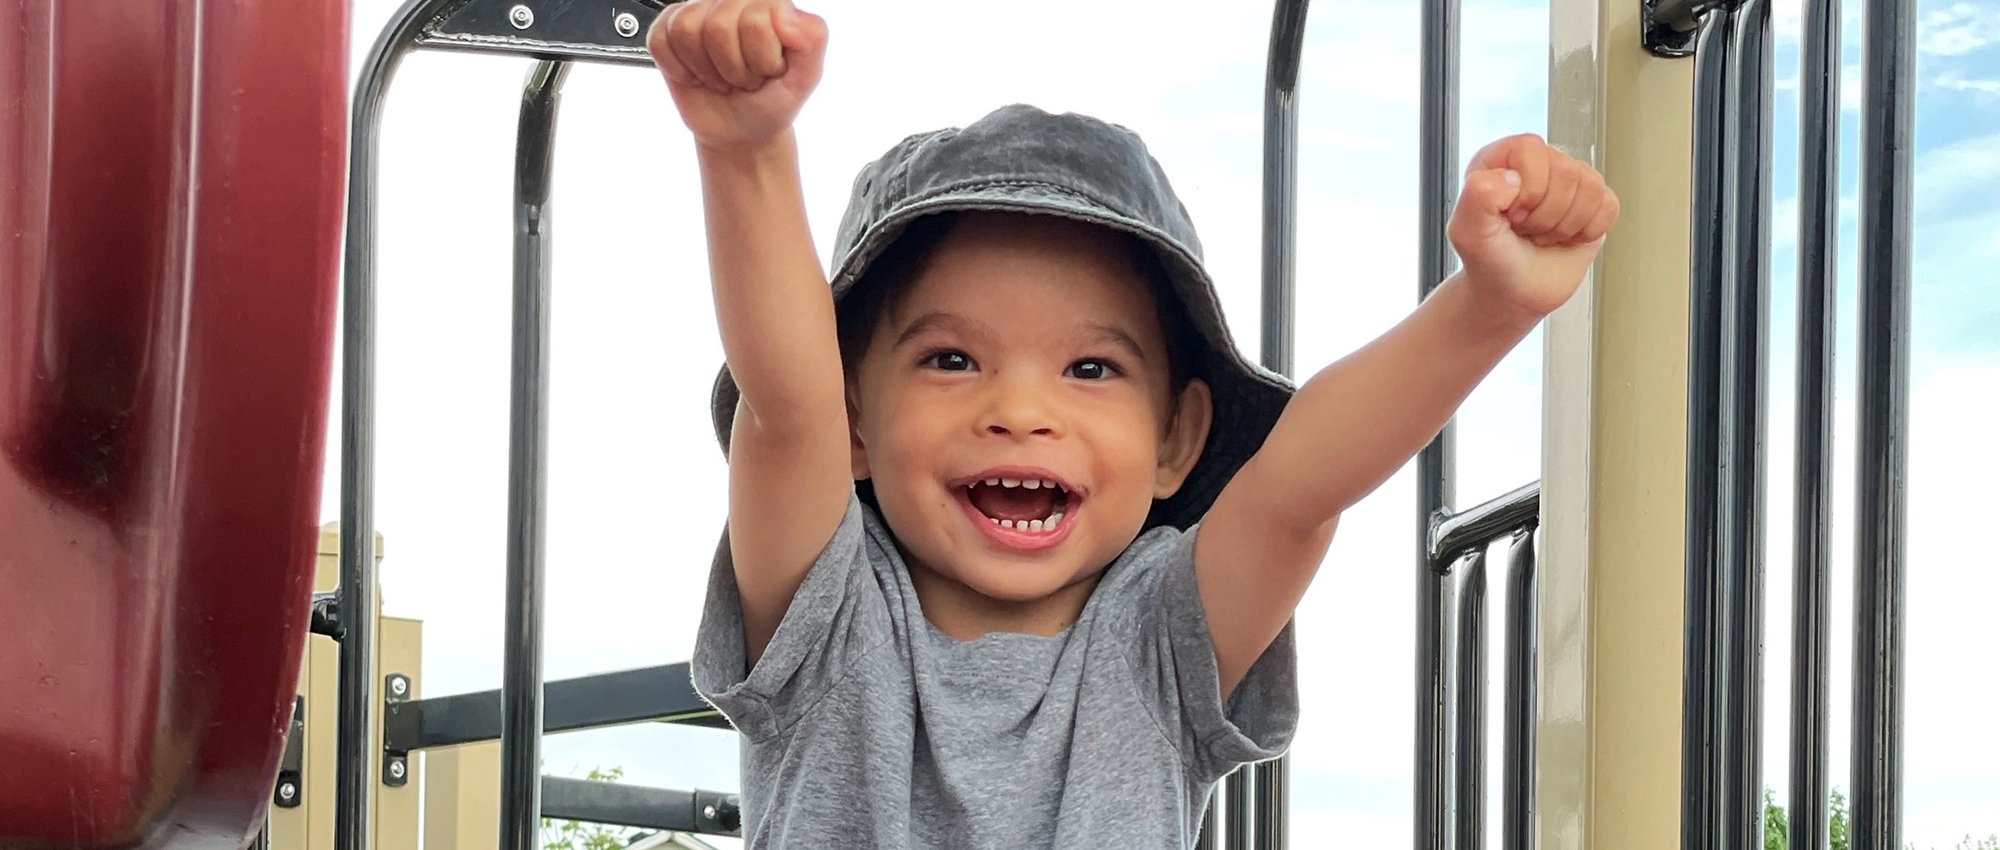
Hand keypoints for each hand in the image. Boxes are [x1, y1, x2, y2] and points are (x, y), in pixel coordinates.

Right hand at [647, 0, 827, 151]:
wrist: (741, 129)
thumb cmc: (773, 100)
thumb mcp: (806, 77)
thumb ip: (812, 39)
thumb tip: (785, 14)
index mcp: (770, 5)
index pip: (756, 19)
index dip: (760, 58)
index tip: (767, 72)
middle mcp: (734, 1)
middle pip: (717, 25)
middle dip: (733, 67)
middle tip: (744, 79)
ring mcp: (700, 11)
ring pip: (686, 30)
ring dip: (706, 69)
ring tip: (722, 77)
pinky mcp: (669, 28)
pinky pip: (661, 39)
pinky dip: (679, 69)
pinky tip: (696, 75)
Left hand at [1447, 134, 1619, 317]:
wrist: (1513, 295)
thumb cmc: (1490, 262)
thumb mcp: (1468, 233)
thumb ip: (1476, 198)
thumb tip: (1511, 177)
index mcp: (1500, 159)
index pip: (1530, 149)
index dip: (1526, 189)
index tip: (1511, 216)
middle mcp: (1537, 164)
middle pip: (1566, 171)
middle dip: (1546, 215)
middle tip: (1527, 230)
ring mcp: (1569, 181)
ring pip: (1590, 188)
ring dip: (1565, 225)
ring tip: (1543, 235)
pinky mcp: (1594, 203)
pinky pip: (1608, 206)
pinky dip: (1588, 231)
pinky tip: (1566, 238)